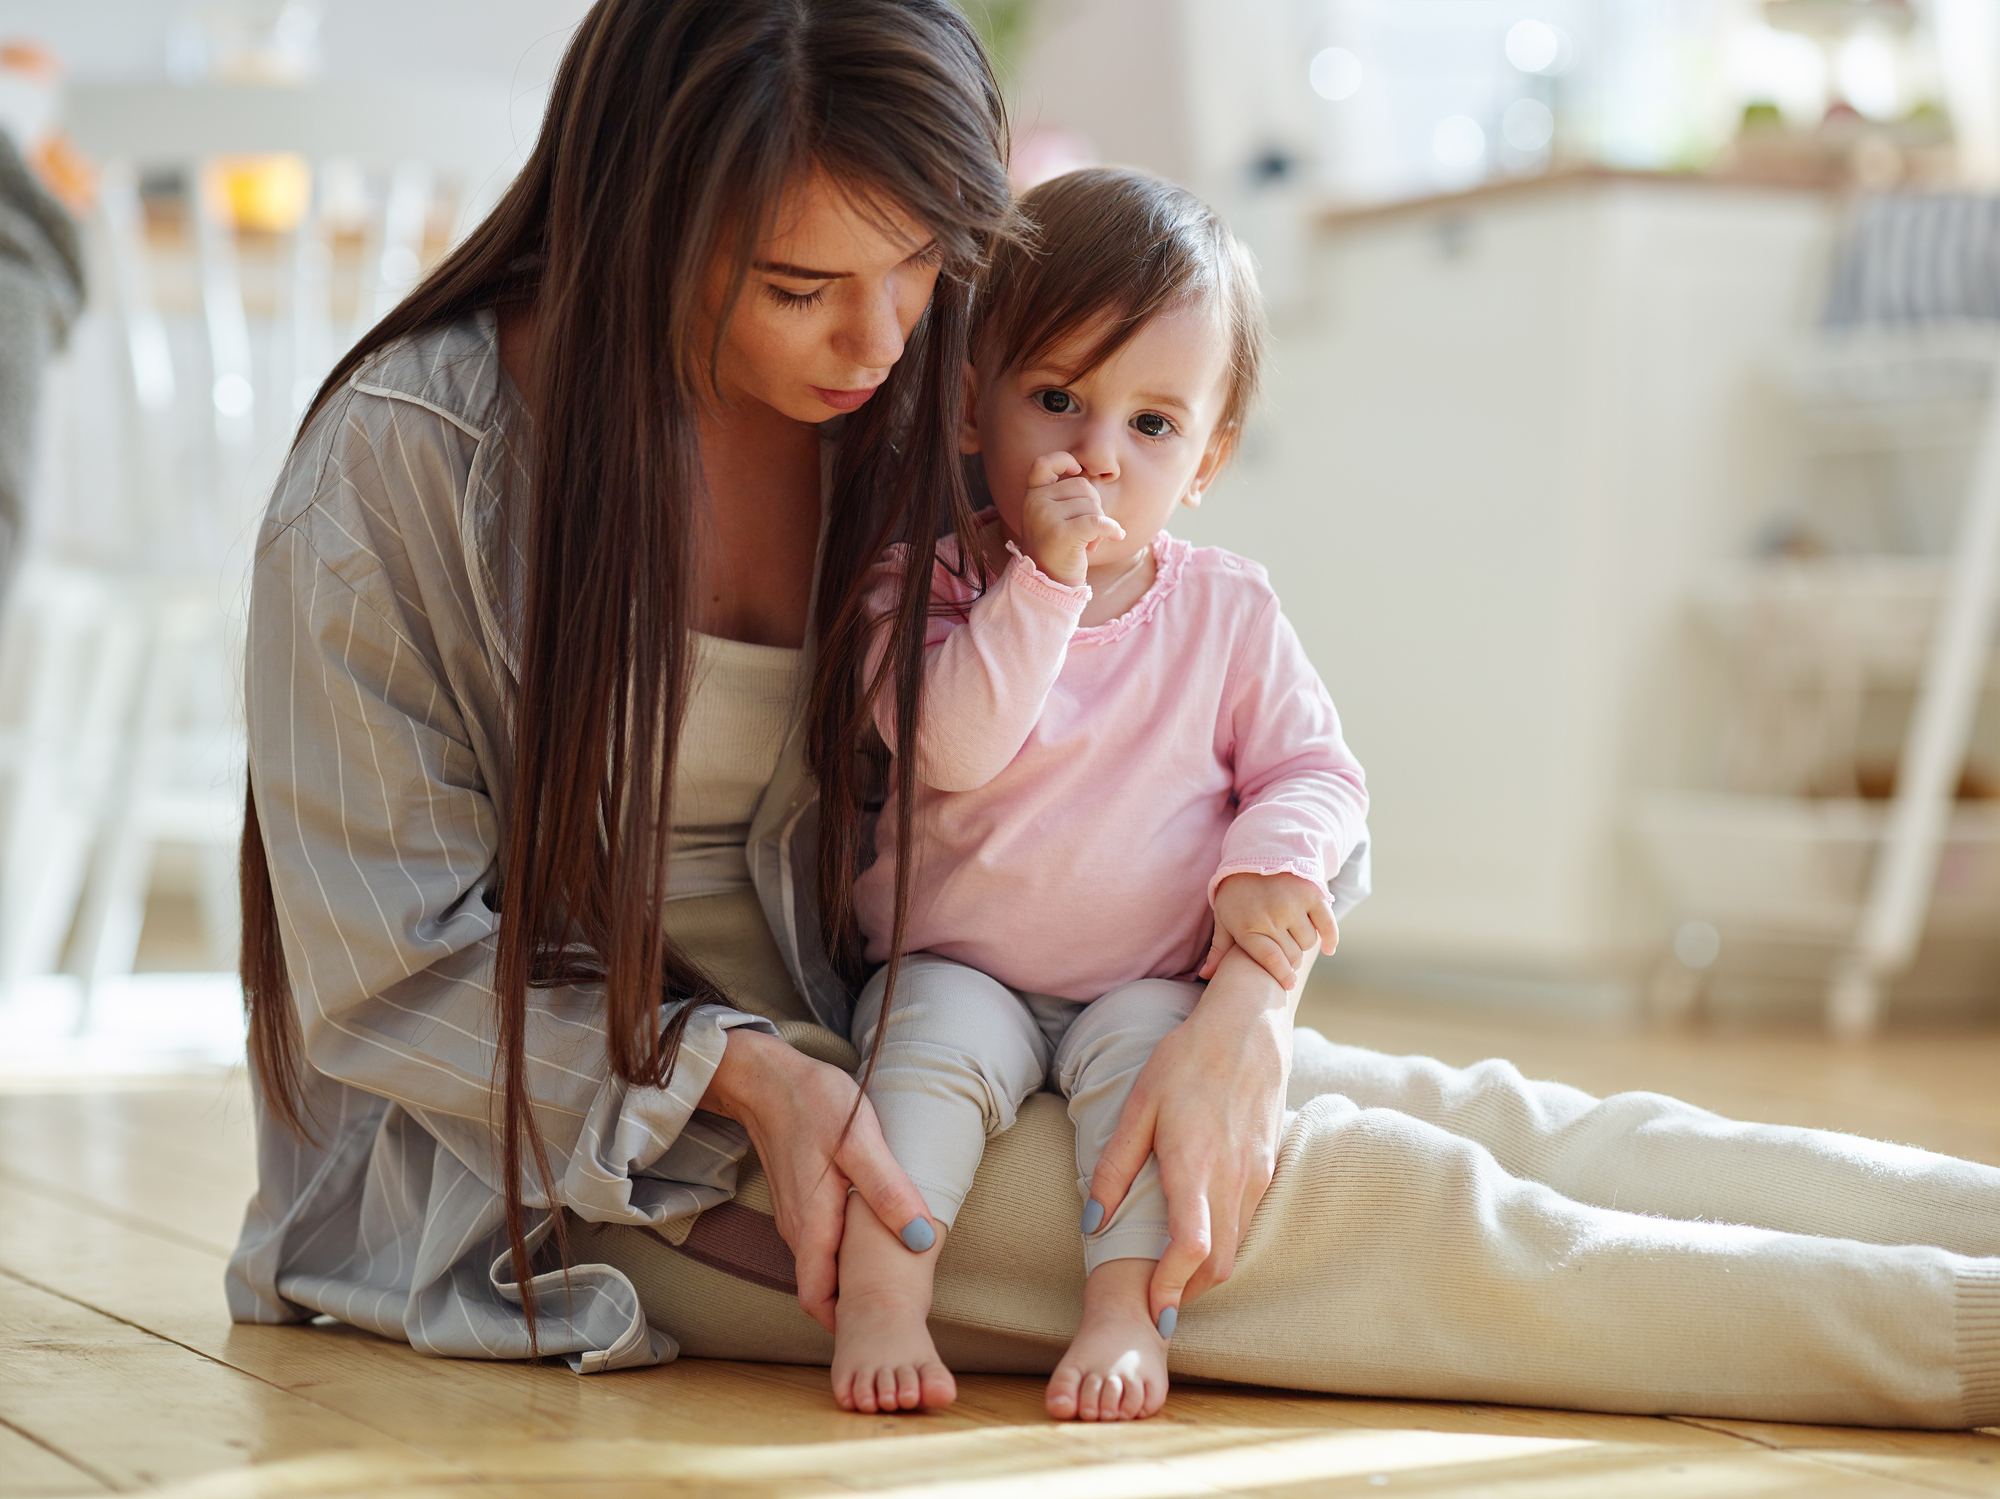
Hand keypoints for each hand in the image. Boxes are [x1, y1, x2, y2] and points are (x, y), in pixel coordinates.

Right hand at [698, 1027, 931, 1332]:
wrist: (766, 1077)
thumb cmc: (813, 1103)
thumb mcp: (860, 1141)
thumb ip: (887, 1191)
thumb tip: (919, 1239)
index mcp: (812, 1225)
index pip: (818, 1300)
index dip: (847, 1320)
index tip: (885, 1323)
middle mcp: (798, 1230)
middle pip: (823, 1288)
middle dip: (856, 1304)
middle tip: (902, 1303)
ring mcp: (796, 1217)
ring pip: (823, 1265)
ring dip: (852, 1277)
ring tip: (895, 1272)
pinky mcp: (799, 1201)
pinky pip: (822, 1242)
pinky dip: (846, 1251)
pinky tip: (875, 1236)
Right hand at [1020, 451, 1123, 586]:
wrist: (1048, 584)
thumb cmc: (1058, 549)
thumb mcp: (1052, 517)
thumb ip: (1066, 496)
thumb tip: (1099, 475)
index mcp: (1032, 495)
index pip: (1043, 464)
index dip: (1063, 460)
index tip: (1077, 470)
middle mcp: (1035, 503)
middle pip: (1082, 486)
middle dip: (1094, 507)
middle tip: (1088, 532)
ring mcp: (1046, 517)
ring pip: (1092, 505)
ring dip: (1100, 524)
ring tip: (1089, 542)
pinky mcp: (1061, 534)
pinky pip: (1097, 521)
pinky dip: (1112, 528)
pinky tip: (1118, 535)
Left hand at [1083, 946, 1307, 1329]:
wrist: (1249, 1028)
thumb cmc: (1186, 1060)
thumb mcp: (1139, 1106)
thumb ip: (1115, 1167)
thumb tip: (1092, 1221)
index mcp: (1195, 1164)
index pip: (1190, 1249)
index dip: (1170, 1288)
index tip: (1152, 1311)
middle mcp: (1233, 1178)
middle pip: (1217, 1265)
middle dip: (1187, 1294)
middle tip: (1156, 1306)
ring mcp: (1256, 1175)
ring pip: (1235, 1248)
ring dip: (1205, 1273)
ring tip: (1172, 1280)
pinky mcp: (1268, 1168)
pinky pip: (1246, 1223)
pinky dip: (1223, 1244)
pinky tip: (1199, 1238)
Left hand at [1200, 871, 1336, 990]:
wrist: (1257, 853)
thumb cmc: (1237, 893)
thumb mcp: (1224, 918)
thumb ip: (1219, 949)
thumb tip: (1206, 976)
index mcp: (1247, 926)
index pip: (1271, 960)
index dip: (1282, 976)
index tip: (1288, 984)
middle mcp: (1270, 916)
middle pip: (1292, 954)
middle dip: (1290, 960)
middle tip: (1286, 955)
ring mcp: (1292, 904)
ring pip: (1308, 942)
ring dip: (1304, 944)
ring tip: (1294, 937)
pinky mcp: (1311, 893)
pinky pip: (1327, 924)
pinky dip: (1330, 939)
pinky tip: (1328, 949)